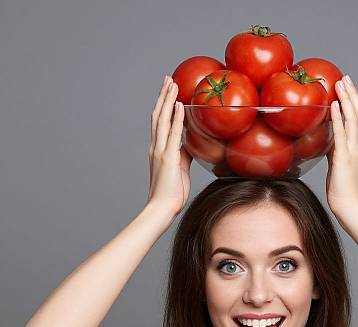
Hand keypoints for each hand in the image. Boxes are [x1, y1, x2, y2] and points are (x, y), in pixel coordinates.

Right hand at [146, 75, 192, 216]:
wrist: (162, 207)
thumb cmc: (171, 192)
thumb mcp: (180, 169)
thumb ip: (183, 154)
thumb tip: (191, 144)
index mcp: (158, 149)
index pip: (160, 122)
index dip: (163, 105)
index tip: (168, 91)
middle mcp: (156, 147)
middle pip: (158, 115)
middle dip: (163, 96)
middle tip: (168, 79)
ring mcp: (160, 151)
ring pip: (163, 120)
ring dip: (168, 100)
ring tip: (172, 84)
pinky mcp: (168, 158)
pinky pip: (173, 134)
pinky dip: (176, 118)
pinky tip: (180, 106)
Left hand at [326, 74, 357, 215]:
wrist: (350, 207)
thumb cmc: (343, 192)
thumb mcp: (337, 167)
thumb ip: (334, 153)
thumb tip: (325, 143)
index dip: (353, 102)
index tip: (347, 88)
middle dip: (351, 94)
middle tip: (345, 78)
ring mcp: (353, 150)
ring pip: (352, 119)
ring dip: (346, 99)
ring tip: (340, 83)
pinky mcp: (343, 157)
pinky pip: (341, 133)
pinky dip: (338, 117)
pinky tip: (333, 105)